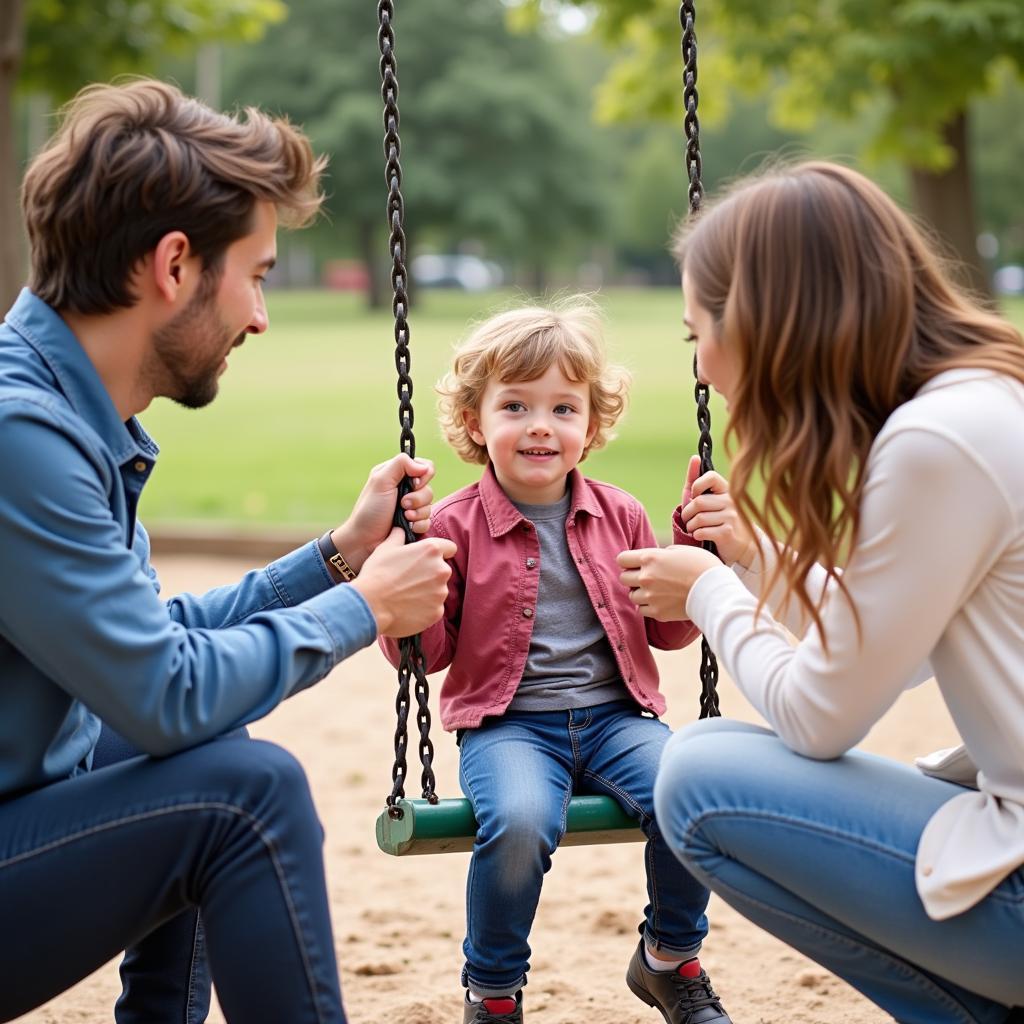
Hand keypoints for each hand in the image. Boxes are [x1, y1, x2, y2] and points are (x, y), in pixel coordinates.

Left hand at [330, 454, 435, 572]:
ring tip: (404, 517)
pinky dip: (418, 524)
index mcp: (396, 474)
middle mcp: (405, 489)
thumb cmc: (369, 510)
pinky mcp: (414, 523)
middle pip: (429, 487)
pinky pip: (428, 521)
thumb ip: (401, 464)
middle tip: (403, 504)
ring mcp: (410, 507)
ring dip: (417, 513)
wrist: (364, 541)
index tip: (414, 484)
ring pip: (430, 505)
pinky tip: (407, 527)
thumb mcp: (381, 481)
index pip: (424, 466)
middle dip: (418, 498)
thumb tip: (424, 466)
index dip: (424, 475)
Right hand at [351, 528, 456, 636]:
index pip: (450, 547)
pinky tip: (407, 608)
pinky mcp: (437, 612)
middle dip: (430, 573)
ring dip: (427, 591)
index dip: (441, 552)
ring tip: (406, 595)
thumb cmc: (376, 574)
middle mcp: (441, 570)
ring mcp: (441, 593)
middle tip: (410, 580)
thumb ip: (398, 536)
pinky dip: (424, 608)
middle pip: (442, 570)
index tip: (430, 558)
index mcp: (431, 551)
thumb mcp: (385, 548)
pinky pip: (434, 608)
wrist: (370, 605)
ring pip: (438, 590)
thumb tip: (400, 529)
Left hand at [617, 544, 719, 620]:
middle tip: (647, 577)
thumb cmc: (701, 566)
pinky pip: (642, 610)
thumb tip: (653, 559)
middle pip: (623, 578)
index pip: (621, 559)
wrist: (715, 590)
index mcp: (650, 558)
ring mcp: (650, 597)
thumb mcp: (680, 550)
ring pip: (632, 595)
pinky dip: (649, 606)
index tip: (635, 563)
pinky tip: (661, 601)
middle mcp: (645, 577)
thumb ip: (660, 554)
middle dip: (632, 576)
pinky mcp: (657, 613)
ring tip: (656, 590)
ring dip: (640, 593)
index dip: (628, 561)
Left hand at [679, 455, 756, 567]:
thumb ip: (697, 480)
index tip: (694, 496)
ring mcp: (731, 517)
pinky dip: (696, 535)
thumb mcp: (709, 499)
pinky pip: (702, 531)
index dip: (697, 485)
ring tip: (693, 529)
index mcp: (726, 490)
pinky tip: (700, 536)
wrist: (742, 547)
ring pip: (698, 518)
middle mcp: (731, 501)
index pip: (710, 477)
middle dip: (687, 513)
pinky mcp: (728, 533)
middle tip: (687, 520)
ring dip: (690, 526)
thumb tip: (694, 457)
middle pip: (698, 502)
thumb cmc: (719, 520)